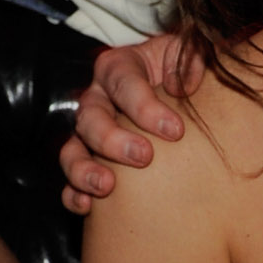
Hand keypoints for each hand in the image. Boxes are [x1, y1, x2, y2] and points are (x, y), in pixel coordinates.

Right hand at [58, 33, 200, 212]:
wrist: (178, 91)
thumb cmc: (184, 73)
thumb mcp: (188, 56)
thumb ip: (191, 61)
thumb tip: (185, 85)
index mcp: (120, 67)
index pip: (124, 82)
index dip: (145, 106)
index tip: (175, 130)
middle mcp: (97, 98)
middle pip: (91, 116)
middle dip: (114, 139)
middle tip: (144, 157)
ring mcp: (88, 132)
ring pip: (72, 149)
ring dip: (84, 169)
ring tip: (107, 185)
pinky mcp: (88, 160)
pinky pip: (70, 180)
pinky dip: (74, 193)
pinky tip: (88, 206)